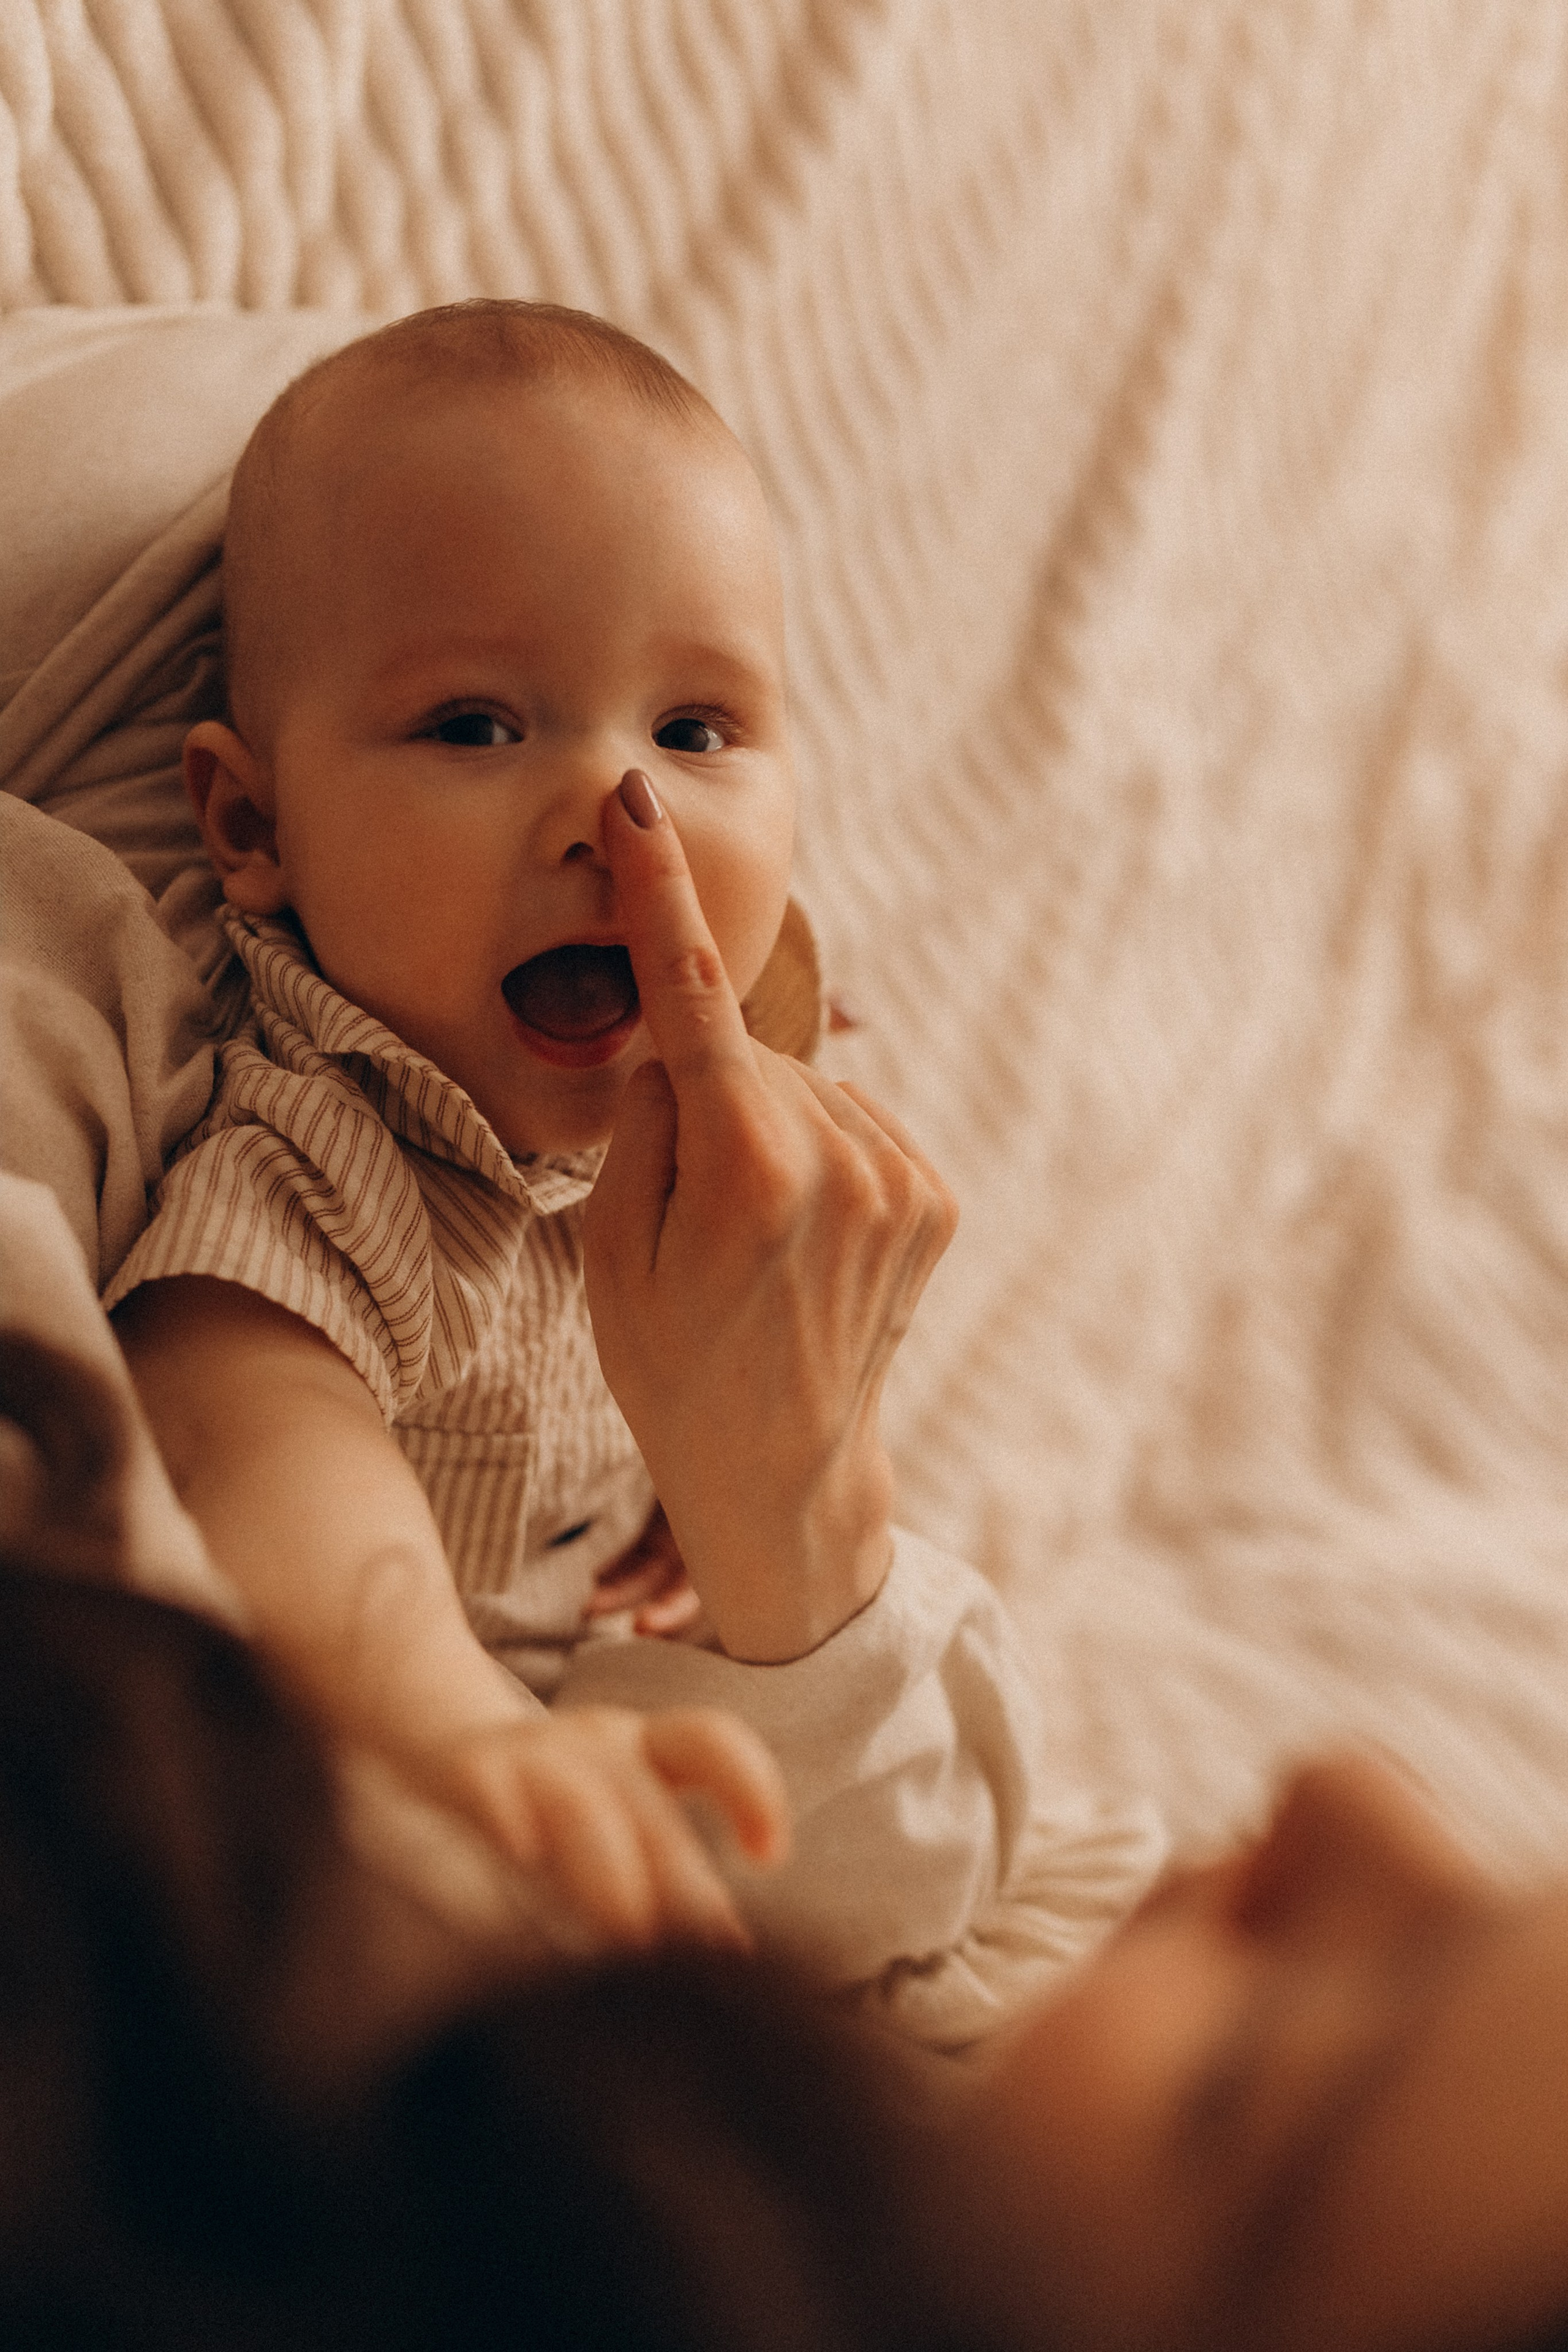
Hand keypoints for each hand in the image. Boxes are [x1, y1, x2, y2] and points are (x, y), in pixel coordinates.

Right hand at [428, 1704, 787, 1951]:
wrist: (447, 1745)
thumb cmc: (560, 1799)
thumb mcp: (622, 1814)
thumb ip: (672, 1870)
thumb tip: (736, 1946)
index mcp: (644, 1748)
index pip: (709, 1742)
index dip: (749, 1787)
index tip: (769, 1855)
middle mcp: (594, 1744)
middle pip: (645, 1797)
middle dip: (679, 1871)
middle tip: (707, 1940)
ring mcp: (530, 1757)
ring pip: (579, 1801)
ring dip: (610, 1863)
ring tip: (627, 1927)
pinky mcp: (468, 1773)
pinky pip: (487, 1789)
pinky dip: (507, 1814)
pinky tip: (522, 1850)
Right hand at [584, 771, 956, 1661]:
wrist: (784, 1466)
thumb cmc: (674, 1366)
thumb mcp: (614, 1255)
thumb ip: (643, 1125)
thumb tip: (679, 1039)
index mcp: (748, 1177)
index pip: (690, 1005)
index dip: (657, 898)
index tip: (638, 808)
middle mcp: (841, 1164)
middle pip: (743, 1060)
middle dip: (704, 1100)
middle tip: (690, 1215)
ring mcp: (902, 1179)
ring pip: (800, 1088)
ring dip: (762, 1127)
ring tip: (752, 1238)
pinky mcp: (936, 1195)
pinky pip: (849, 1121)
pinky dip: (813, 1149)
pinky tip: (799, 1230)